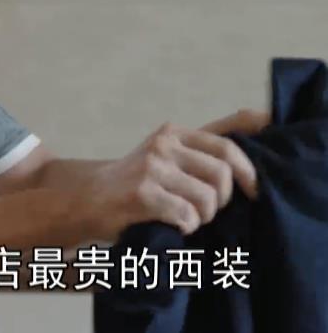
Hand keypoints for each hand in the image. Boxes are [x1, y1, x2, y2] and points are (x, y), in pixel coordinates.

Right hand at [82, 108, 267, 241]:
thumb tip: (260, 120)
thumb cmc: (136, 181)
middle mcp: (163, 144)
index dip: (249, 170)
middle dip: (222, 201)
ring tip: (186, 218)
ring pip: (208, 199)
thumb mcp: (167, 154)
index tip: (254, 190)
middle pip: (222, 175)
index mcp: (174, 133)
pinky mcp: (142, 193)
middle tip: (207, 211)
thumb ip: (205, 145)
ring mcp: (151, 167)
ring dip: (202, 218)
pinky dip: (186, 227)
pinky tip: (172, 225)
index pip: (228, 144)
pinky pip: (187, 216)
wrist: (88, 198)